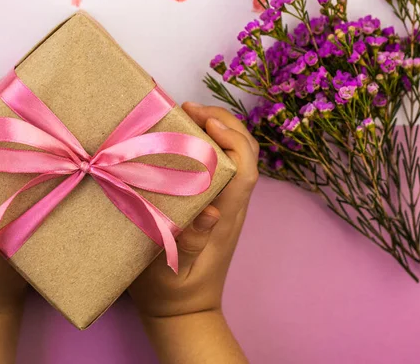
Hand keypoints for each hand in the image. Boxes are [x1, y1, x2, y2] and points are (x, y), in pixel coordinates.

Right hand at [129, 103, 258, 319]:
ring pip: (237, 155)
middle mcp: (232, 205)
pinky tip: (185, 137)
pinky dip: (209, 142)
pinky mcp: (215, 203)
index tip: (204, 119)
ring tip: (187, 114)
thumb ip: (190, 244)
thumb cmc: (173, 292)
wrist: (183, 312)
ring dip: (219, 127)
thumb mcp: (173, 272)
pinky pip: (221, 164)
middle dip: (225, 122)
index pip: (245, 170)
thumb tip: (213, 210)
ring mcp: (226, 203)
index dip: (232, 138)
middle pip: (247, 153)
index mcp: (226, 218)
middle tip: (189, 107)